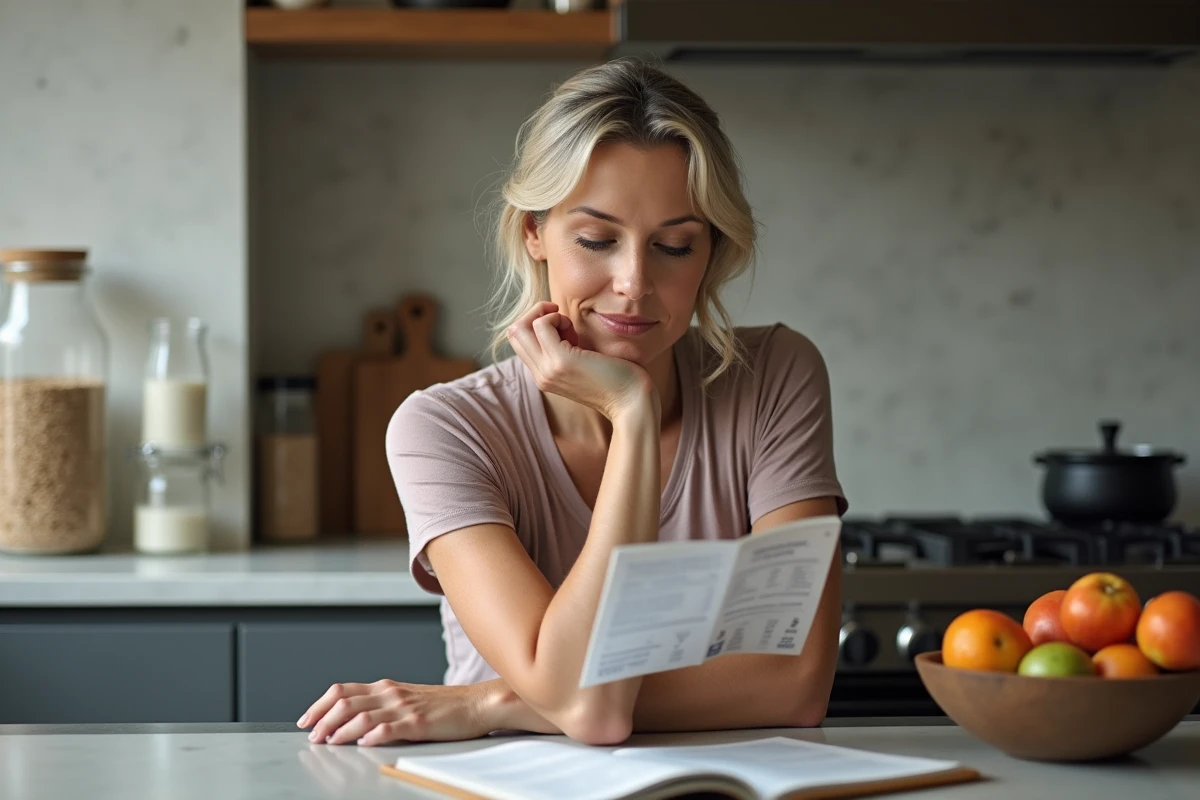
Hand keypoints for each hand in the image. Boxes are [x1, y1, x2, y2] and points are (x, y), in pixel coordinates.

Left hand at [298, 679, 492, 745]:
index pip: (342, 690)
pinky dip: (372, 735)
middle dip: (323, 719)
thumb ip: (381, 705)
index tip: (306, 720)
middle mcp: (391, 693)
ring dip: (340, 730)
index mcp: (385, 687)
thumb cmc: (443, 705)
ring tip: (329, 742)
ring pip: (362, 715)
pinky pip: (390, 728)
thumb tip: (352, 721)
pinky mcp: (419, 723)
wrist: (476, 704)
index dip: (319, 704)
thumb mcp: (407, 699)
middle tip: (312, 736)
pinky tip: (363, 744)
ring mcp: (404, 707)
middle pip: (345, 701)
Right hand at [507, 302, 656, 420]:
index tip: (567, 331)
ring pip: (520, 327)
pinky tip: (575, 331)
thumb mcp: (584, 364)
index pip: (520, 341)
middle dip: (537, 315)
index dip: (538, 326)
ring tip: (571, 329)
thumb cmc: (618, 380)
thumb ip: (568, 350)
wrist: (633, 404)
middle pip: (513, 332)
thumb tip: (562, 324)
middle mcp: (540, 375)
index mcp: (544, 376)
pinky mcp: (561, 361)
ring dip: (546, 316)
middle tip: (565, 322)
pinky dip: (556, 317)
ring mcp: (548, 369)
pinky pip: (541, 325)